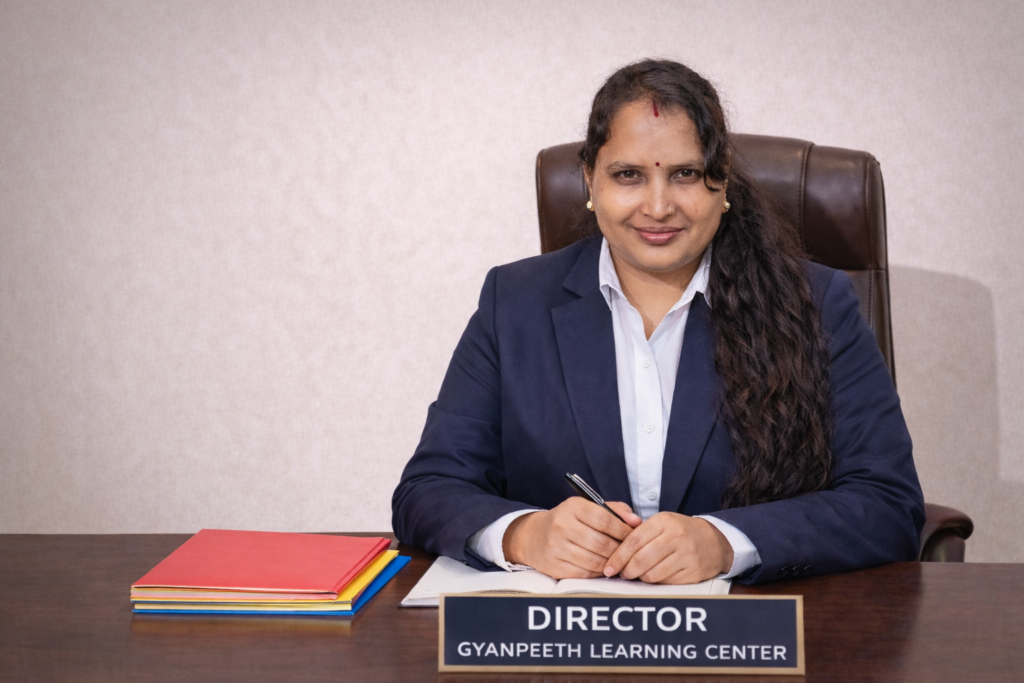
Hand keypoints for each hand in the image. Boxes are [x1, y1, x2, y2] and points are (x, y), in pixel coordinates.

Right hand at [503, 499, 640, 578]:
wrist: (534, 537)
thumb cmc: (568, 521)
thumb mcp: (587, 508)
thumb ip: (614, 511)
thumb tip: (637, 521)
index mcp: (572, 507)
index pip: (605, 519)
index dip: (624, 530)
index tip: (634, 535)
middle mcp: (562, 526)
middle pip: (601, 543)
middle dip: (620, 550)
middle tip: (629, 553)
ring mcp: (556, 547)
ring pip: (595, 561)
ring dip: (611, 563)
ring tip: (618, 561)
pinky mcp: (554, 566)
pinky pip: (585, 574)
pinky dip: (598, 572)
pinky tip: (603, 567)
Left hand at [603, 512, 733, 583]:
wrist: (713, 541)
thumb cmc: (680, 532)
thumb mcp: (662, 524)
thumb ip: (639, 533)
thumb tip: (614, 553)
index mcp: (664, 521)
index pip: (634, 540)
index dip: (618, 556)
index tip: (609, 567)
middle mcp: (676, 537)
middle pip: (642, 559)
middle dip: (627, 570)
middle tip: (622, 574)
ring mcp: (686, 555)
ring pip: (652, 574)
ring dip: (641, 578)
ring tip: (638, 574)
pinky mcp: (693, 572)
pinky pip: (666, 582)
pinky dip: (656, 582)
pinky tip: (655, 576)